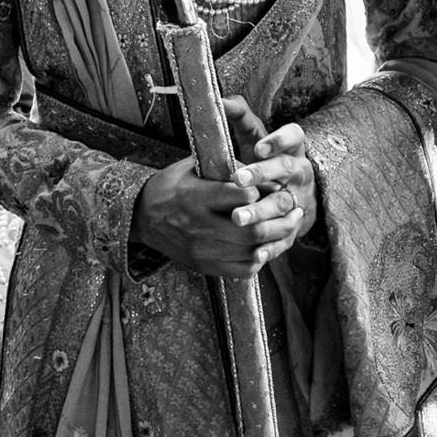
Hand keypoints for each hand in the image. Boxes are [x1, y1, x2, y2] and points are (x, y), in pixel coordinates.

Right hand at [134, 100, 311, 276]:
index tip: (275, 184)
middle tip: (295, 207)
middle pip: (252, 228)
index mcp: (196, 197)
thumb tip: (260, 169)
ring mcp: (202, 250)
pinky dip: (260, 259)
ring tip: (291, 226)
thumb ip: (223, 167)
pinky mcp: (204, 266)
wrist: (141, 217)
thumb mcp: (191, 167)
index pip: (241, 196)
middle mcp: (199, 226)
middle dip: (281, 218)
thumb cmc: (170, 186)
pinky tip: (268, 246)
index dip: (264, 189)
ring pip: (251, 251)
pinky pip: (242, 270)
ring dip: (277, 238)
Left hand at [223, 98, 315, 240]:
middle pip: (287, 171)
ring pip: (285, 205)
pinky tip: (256, 252)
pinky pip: (286, 236)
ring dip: (262, 211)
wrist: (290, 197)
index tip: (260, 146)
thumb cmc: (265, 162)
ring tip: (238, 216)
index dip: (280, 140)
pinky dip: (272, 245)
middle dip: (264, 174)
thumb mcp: (254, 139)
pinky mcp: (295, 226)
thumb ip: (241, 118)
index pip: (295, 136)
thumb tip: (222, 99)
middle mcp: (300, 173)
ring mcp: (300, 200)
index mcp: (292, 149)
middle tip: (239, 179)